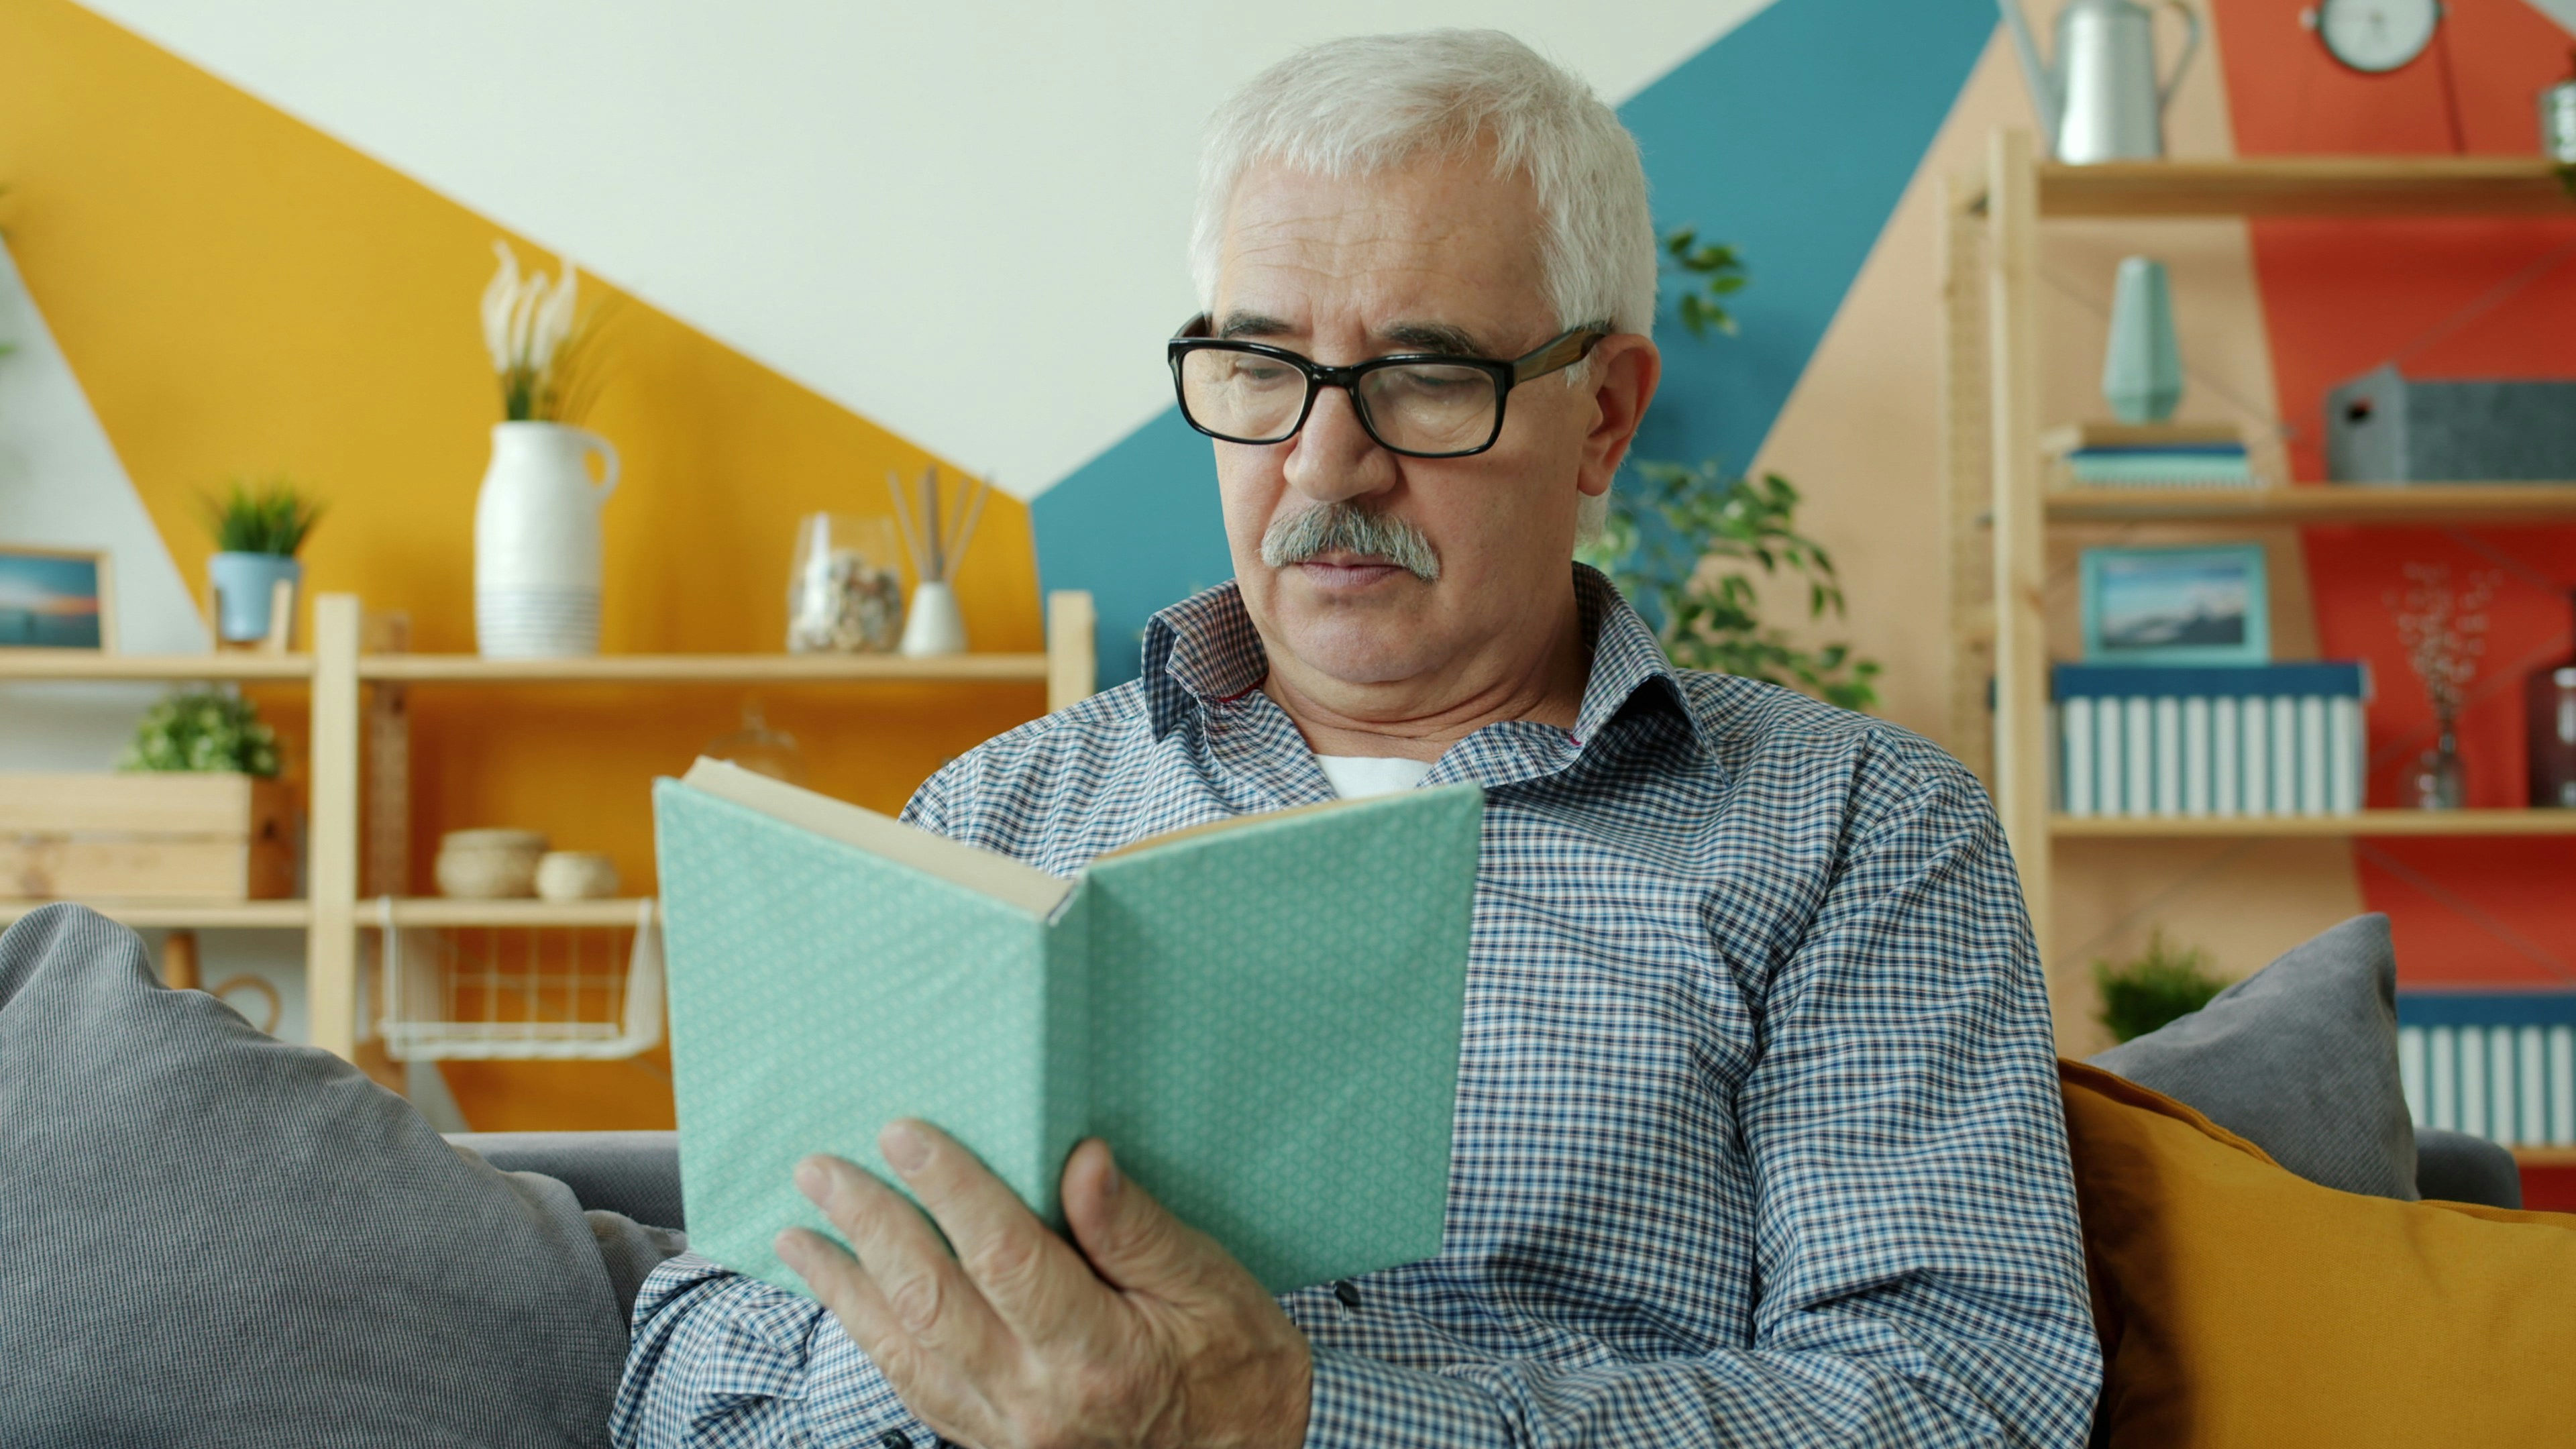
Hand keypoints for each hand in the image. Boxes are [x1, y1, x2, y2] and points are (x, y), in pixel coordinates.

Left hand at [777, 1121, 1311, 1448]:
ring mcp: (1007, 1434)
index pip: (1002, 1255)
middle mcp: (1036, 1402)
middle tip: (820, 1169)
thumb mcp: (1210, 1283)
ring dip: (845, 1290)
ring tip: (798, 1234)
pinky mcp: (994, 1445)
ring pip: (903, 1355)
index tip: (903, 1132)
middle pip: (930, 1302)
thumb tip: (1081, 1161)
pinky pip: (915, 1391)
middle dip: (868, 1228)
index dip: (949, 1188)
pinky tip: (846, 1304)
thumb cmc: (1239, 1363)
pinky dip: (871, 1343)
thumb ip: (1135, 1229)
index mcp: (1095, 1354)